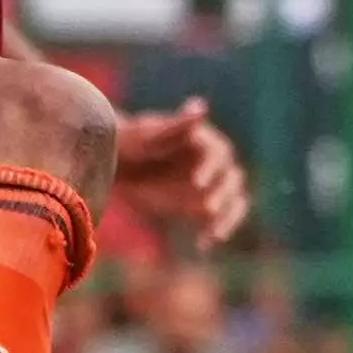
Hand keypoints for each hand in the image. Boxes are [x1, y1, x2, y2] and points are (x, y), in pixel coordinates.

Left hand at [111, 102, 247, 246]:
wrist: (120, 164)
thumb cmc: (134, 141)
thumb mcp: (150, 133)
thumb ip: (177, 125)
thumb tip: (201, 106)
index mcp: (205, 141)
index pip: (220, 154)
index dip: (211, 168)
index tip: (196, 182)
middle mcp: (214, 165)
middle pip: (232, 180)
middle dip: (222, 195)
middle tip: (207, 210)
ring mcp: (211, 187)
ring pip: (232, 202)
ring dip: (228, 218)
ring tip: (215, 235)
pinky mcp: (202, 206)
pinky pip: (217, 221)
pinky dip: (214, 232)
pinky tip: (203, 246)